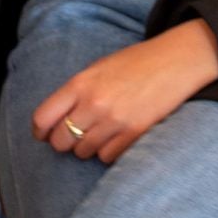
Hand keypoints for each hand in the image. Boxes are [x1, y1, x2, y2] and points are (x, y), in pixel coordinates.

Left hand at [32, 20, 217, 164]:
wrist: (176, 61)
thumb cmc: (136, 62)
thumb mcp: (98, 68)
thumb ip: (76, 92)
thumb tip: (55, 118)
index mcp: (80, 83)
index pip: (43, 118)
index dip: (40, 131)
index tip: (44, 134)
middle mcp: (94, 104)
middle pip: (60, 141)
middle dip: (63, 142)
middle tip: (73, 136)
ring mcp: (114, 121)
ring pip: (83, 152)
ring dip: (87, 147)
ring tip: (100, 132)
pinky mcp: (134, 134)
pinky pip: (107, 157)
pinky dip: (108, 151)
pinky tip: (116, 137)